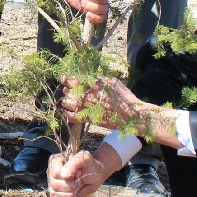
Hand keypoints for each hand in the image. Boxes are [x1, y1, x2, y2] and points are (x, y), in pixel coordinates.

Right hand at [46, 150, 110, 196]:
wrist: (95, 174)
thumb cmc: (90, 165)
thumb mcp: (85, 159)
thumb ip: (74, 163)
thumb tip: (64, 175)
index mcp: (56, 161)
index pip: (55, 173)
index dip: (68, 177)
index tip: (79, 173)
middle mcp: (51, 172)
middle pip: (54, 185)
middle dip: (70, 187)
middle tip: (79, 182)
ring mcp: (53, 184)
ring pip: (54, 194)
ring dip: (69, 194)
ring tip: (76, 188)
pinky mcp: (57, 195)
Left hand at [60, 77, 182, 145]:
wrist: (131, 115)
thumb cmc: (124, 97)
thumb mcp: (113, 82)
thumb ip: (100, 79)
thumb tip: (91, 77)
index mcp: (93, 84)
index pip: (73, 79)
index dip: (67, 79)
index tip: (65, 79)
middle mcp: (88, 94)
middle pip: (68, 91)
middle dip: (67, 91)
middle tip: (69, 92)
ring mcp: (88, 107)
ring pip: (67, 103)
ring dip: (67, 102)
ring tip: (69, 102)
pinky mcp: (89, 119)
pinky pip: (72, 117)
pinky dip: (69, 115)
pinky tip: (71, 113)